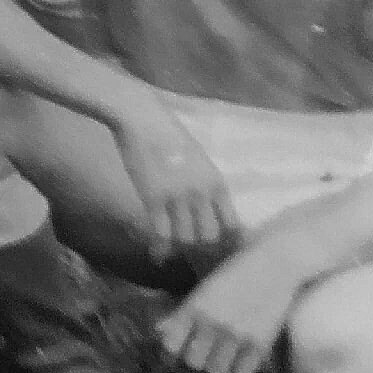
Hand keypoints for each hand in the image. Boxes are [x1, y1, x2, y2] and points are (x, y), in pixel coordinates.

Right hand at [112, 98, 240, 265]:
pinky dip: (160, 248)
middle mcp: (202, 194)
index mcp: (217, 183)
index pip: (232, 225)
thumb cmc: (168, 133)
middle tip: (189, 247)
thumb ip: (205, 183)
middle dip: (199, 245)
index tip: (216, 246)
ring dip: (178, 245)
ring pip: (185, 239)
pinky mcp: (154, 199)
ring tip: (171, 248)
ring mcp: (178, 198)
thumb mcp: (199, 159)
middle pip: (209, 237)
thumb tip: (206, 206)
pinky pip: (161, 234)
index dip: (225, 240)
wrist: (141, 118)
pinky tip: (157, 254)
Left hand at [156, 241, 303, 372]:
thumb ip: (182, 311)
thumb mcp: (204, 288)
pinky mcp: (261, 345)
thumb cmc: (235, 272)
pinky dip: (240, 369)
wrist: (275, 266)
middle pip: (193, 362)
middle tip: (204, 349)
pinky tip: (242, 357)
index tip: (180, 345)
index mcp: (195, 306)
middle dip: (196, 357)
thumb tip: (160, 331)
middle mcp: (213, 323)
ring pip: (216, 371)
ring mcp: (237, 336)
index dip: (174, 347)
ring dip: (218, 365)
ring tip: (223, 354)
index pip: (171, 344)